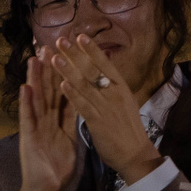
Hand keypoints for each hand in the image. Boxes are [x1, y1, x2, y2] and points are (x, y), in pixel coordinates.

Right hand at [15, 52, 79, 190]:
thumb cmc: (57, 168)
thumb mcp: (70, 140)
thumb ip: (71, 121)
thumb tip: (80, 104)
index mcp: (57, 121)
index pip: (61, 92)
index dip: (62, 73)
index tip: (63, 53)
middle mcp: (44, 121)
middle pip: (47, 91)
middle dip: (47, 69)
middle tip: (46, 46)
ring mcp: (35, 129)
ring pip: (36, 100)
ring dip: (35, 79)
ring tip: (34, 59)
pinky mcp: (28, 139)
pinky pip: (28, 119)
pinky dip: (26, 104)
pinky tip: (25, 89)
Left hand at [50, 34, 159, 184]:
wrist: (136, 154)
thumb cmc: (127, 127)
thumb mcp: (123, 101)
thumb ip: (111, 86)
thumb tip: (102, 67)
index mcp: (121, 88)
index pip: (105, 65)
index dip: (92, 50)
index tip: (79, 35)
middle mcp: (114, 94)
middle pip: (93, 71)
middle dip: (75, 54)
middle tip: (60, 40)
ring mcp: (106, 108)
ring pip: (85, 86)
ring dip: (68, 70)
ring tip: (54, 57)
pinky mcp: (98, 122)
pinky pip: (83, 106)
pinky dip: (73, 95)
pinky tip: (62, 84)